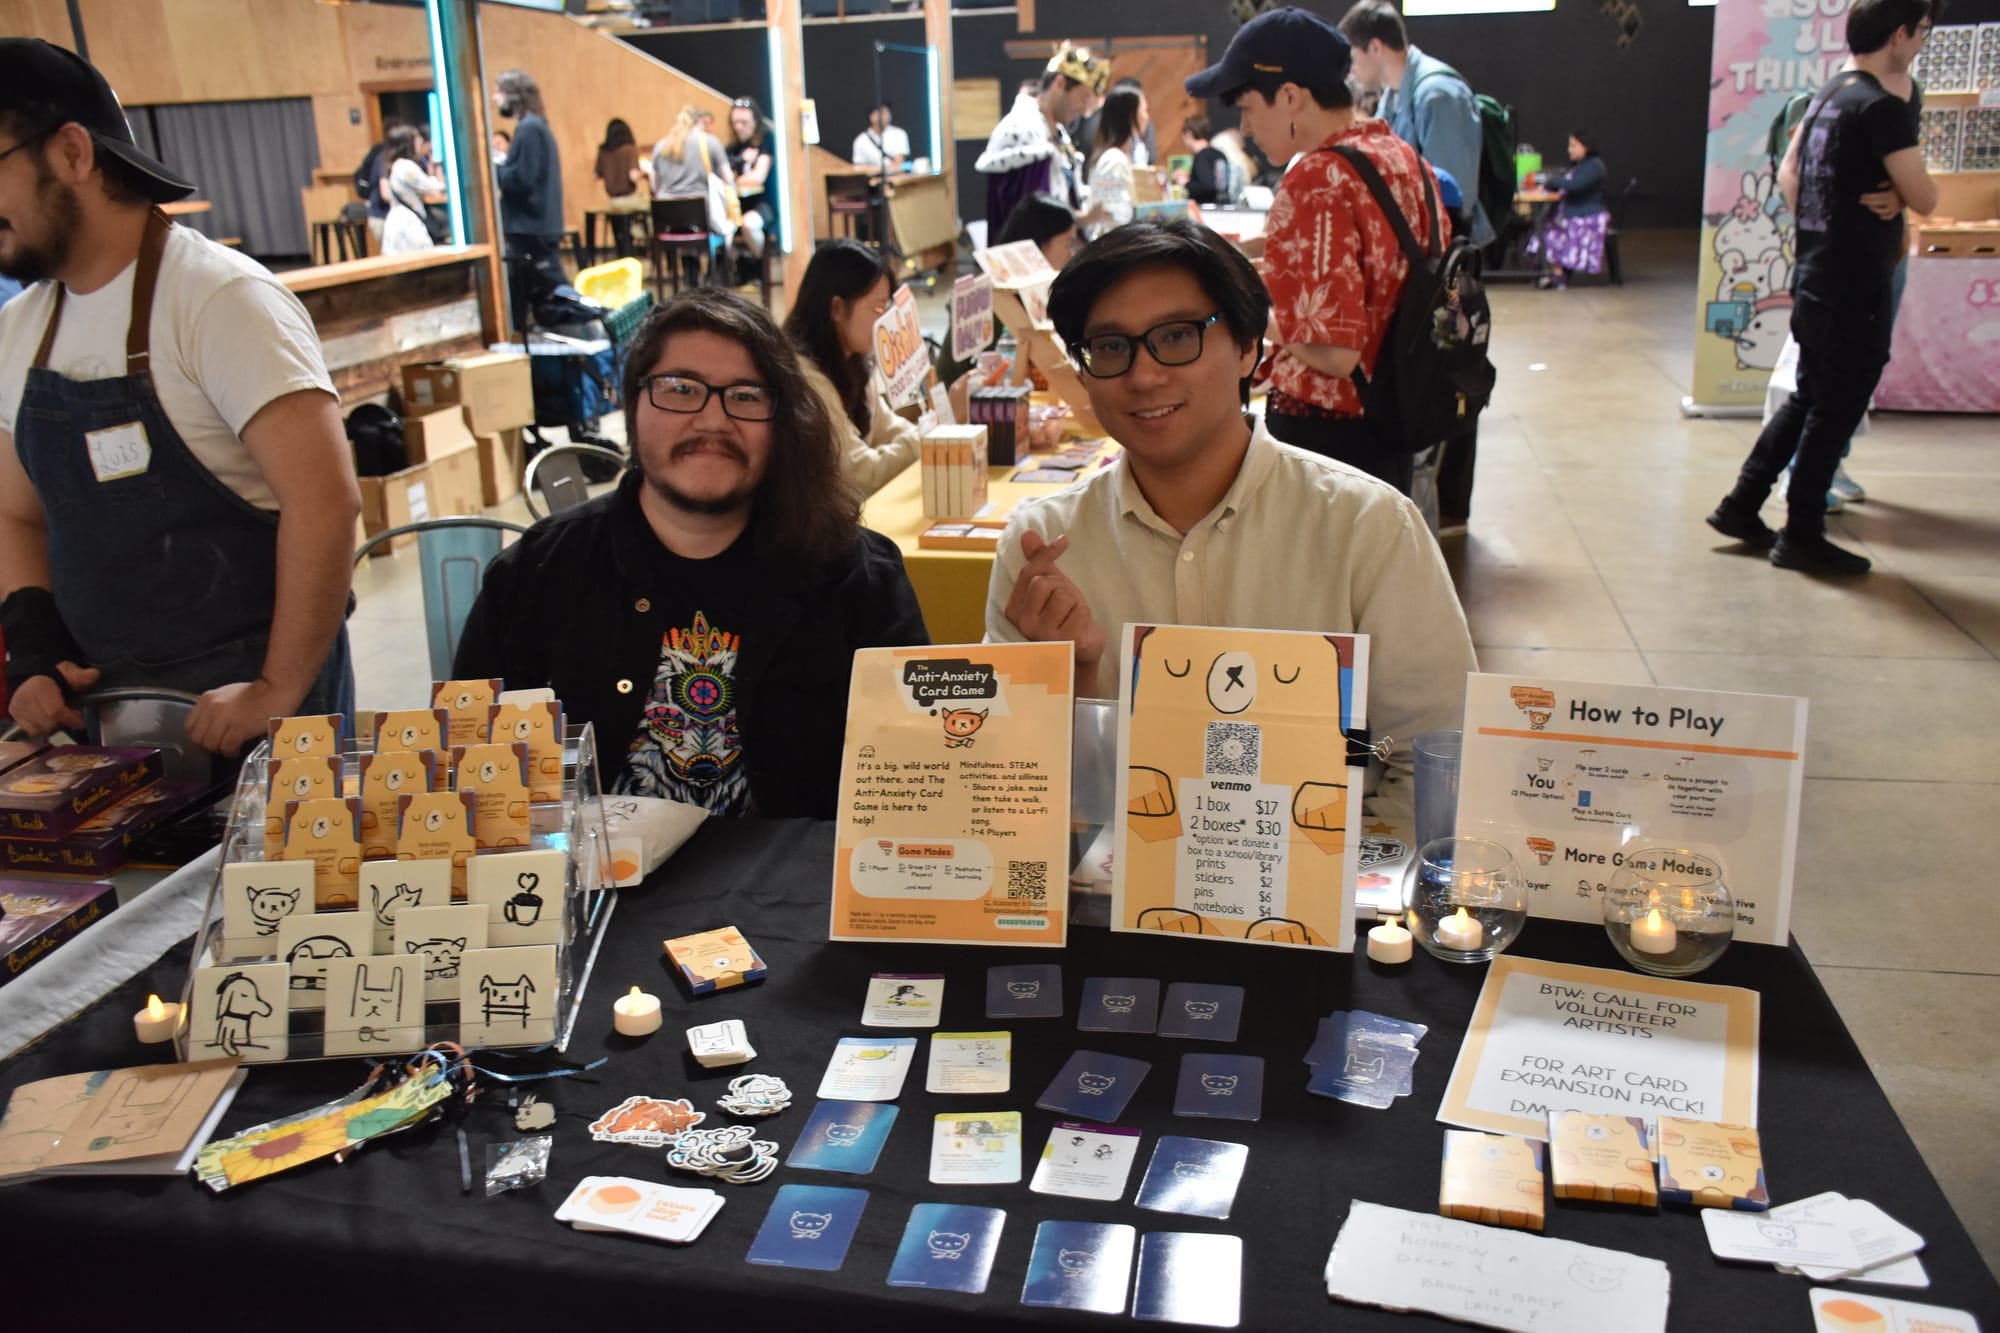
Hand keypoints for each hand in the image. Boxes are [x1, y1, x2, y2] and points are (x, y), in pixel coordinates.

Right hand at [7, 661, 99, 736]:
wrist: (34, 677)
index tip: (80, 721)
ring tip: (59, 717)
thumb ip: (81, 676)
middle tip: (70, 715)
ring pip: (42, 730)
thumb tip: (93, 674)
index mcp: (39, 687)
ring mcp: (18, 709)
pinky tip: (49, 720)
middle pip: (49, 723)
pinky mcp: (15, 717)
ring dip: (54, 727)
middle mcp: (24, 698)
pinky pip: (34, 732)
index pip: (55, 711)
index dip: (70, 719)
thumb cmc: (57, 677)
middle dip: (63, 722)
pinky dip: (44, 729)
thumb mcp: (70, 673)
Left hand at [186, 677, 303, 754]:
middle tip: (221, 744)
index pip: (189, 726)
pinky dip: (231, 751)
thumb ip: (214, 708)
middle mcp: (212, 707)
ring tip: (231, 747)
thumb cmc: (255, 693)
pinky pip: (227, 747)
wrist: (276, 689)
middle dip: (208, 745)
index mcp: (207, 699)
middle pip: (197, 738)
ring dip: (221, 749)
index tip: (210, 739)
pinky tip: (238, 748)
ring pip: (211, 745)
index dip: (200, 736)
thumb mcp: (227, 695)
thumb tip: (209, 727)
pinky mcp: (239, 728)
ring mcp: (225, 718)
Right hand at [1003, 531, 1105, 671]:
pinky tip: (1080, 625)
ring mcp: (1042, 636)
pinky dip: (1085, 613)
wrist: (1081, 651)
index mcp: (1014, 609)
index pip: (1028, 572)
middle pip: (1044, 582)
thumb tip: (1027, 533)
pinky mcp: (1063, 643)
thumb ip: (1038, 561)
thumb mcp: (1051, 585)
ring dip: (1075, 601)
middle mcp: (1023, 624)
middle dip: (1061, 585)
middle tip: (1065, 601)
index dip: (1046, 554)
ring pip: (1063, 595)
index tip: (1063, 541)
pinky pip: (1080, 611)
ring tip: (1072, 615)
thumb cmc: (1064, 617)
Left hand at [1860, 182, 1904, 219]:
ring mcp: (1894, 209)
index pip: (1875, 197)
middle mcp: (1892, 203)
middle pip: (1876, 204)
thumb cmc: (1902, 186)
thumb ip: (1886, 183)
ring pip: (1880, 211)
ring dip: (1874, 209)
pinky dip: (1883, 217)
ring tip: (1869, 206)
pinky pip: (1888, 217)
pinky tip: (1879, 215)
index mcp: (1890, 195)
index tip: (1862, 196)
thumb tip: (1877, 185)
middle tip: (1861, 201)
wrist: (1916, 194)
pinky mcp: (1897, 212)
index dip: (1867, 197)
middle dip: (1867, 202)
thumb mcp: (1895, 182)